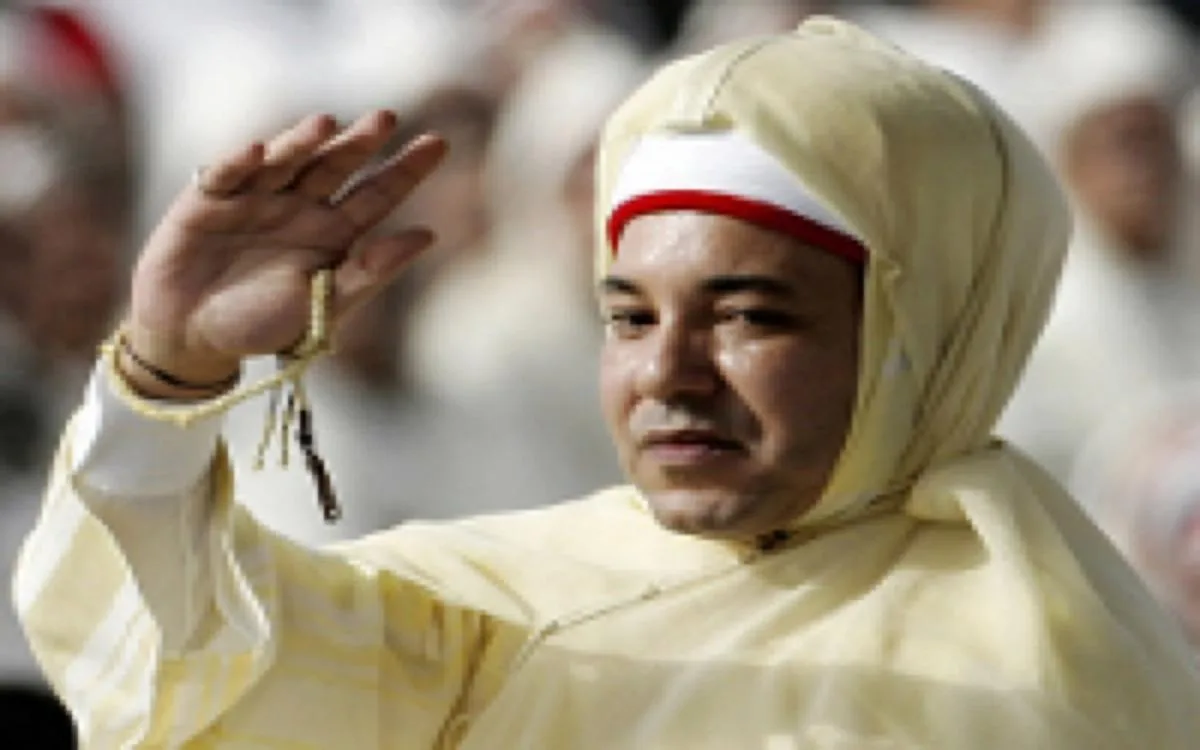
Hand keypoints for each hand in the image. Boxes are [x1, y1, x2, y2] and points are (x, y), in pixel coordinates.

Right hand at [123, 111, 445, 397]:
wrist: (191, 337)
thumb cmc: (263, 325)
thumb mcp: (325, 303)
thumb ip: (371, 270)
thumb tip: (428, 235)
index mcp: (335, 231)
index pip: (377, 193)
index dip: (406, 170)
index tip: (439, 143)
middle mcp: (300, 206)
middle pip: (336, 166)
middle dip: (360, 143)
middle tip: (387, 119)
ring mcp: (255, 197)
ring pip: (286, 160)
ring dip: (303, 141)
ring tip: (327, 124)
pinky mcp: (208, 198)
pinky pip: (226, 174)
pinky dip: (240, 162)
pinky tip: (259, 150)